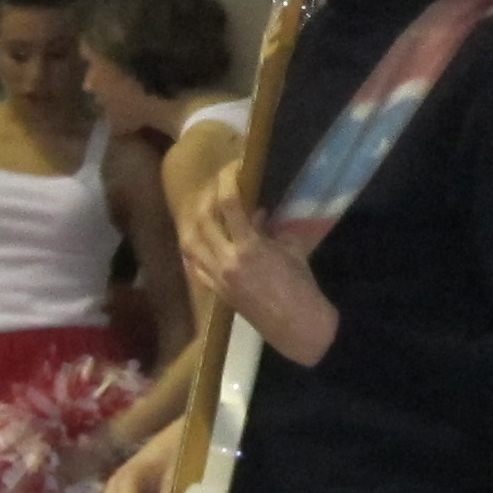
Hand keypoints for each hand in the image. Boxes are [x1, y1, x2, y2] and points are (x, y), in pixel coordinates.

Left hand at [182, 190, 338, 367]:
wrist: (298, 326)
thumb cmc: (302, 286)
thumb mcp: (291, 251)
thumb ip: (270, 230)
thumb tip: (256, 215)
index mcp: (249, 248)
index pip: (229, 203)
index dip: (228, 179)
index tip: (234, 166)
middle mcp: (226, 261)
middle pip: (203, 219)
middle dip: (209, 197)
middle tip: (219, 187)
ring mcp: (218, 278)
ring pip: (191, 243)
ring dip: (195, 222)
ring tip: (205, 210)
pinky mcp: (217, 292)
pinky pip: (195, 267)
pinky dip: (194, 250)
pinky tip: (201, 240)